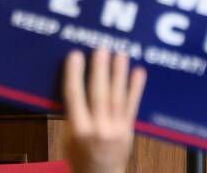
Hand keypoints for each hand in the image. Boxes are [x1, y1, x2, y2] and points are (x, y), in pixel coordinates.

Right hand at [63, 48, 146, 172]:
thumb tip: (76, 84)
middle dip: (100, 70)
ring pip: (118, 97)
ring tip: (120, 54)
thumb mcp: (67, 137)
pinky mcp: (128, 130)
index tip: (75, 55)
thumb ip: (73, 114)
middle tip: (101, 49)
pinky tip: (139, 73)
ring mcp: (116, 129)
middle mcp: (99, 129)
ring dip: (119, 74)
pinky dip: (136, 88)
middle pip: (99, 95)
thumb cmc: (80, 158)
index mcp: (79, 130)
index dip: (74, 74)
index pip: (74, 97)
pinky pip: (132, 106)